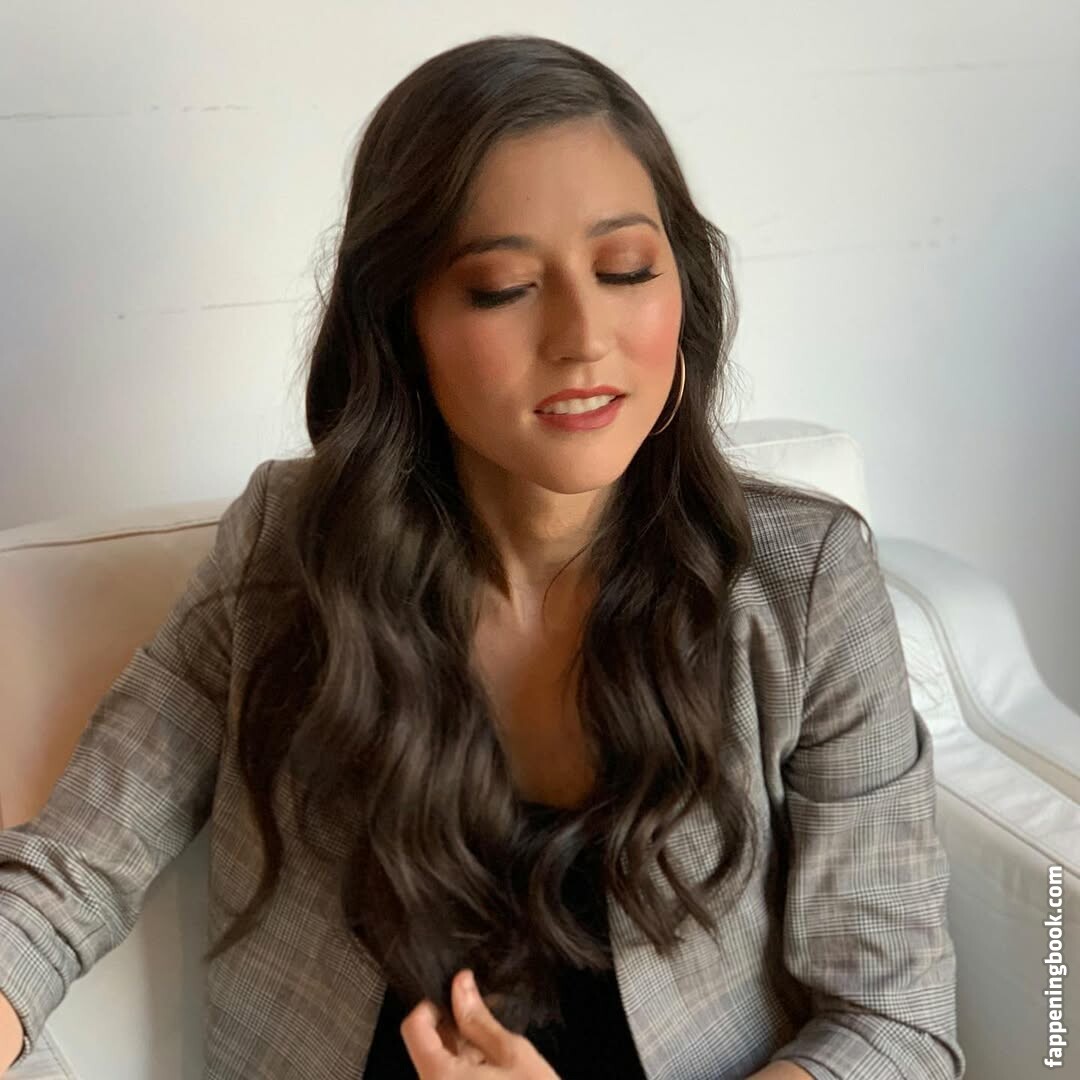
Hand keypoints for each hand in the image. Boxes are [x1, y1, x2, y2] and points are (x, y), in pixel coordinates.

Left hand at [400, 969, 559, 1077]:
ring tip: (496, 1058)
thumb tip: (461, 986)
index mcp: (438, 1077)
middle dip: (454, 1031)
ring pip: (438, 1067)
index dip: (434, 1006)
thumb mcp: (512, 1054)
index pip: (413, 1027)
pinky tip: (494, 1075)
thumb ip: (479, 1019)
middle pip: (426, 1048)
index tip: (457, 999)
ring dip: (462, 1055)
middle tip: (485, 1027)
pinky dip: (465, 1074)